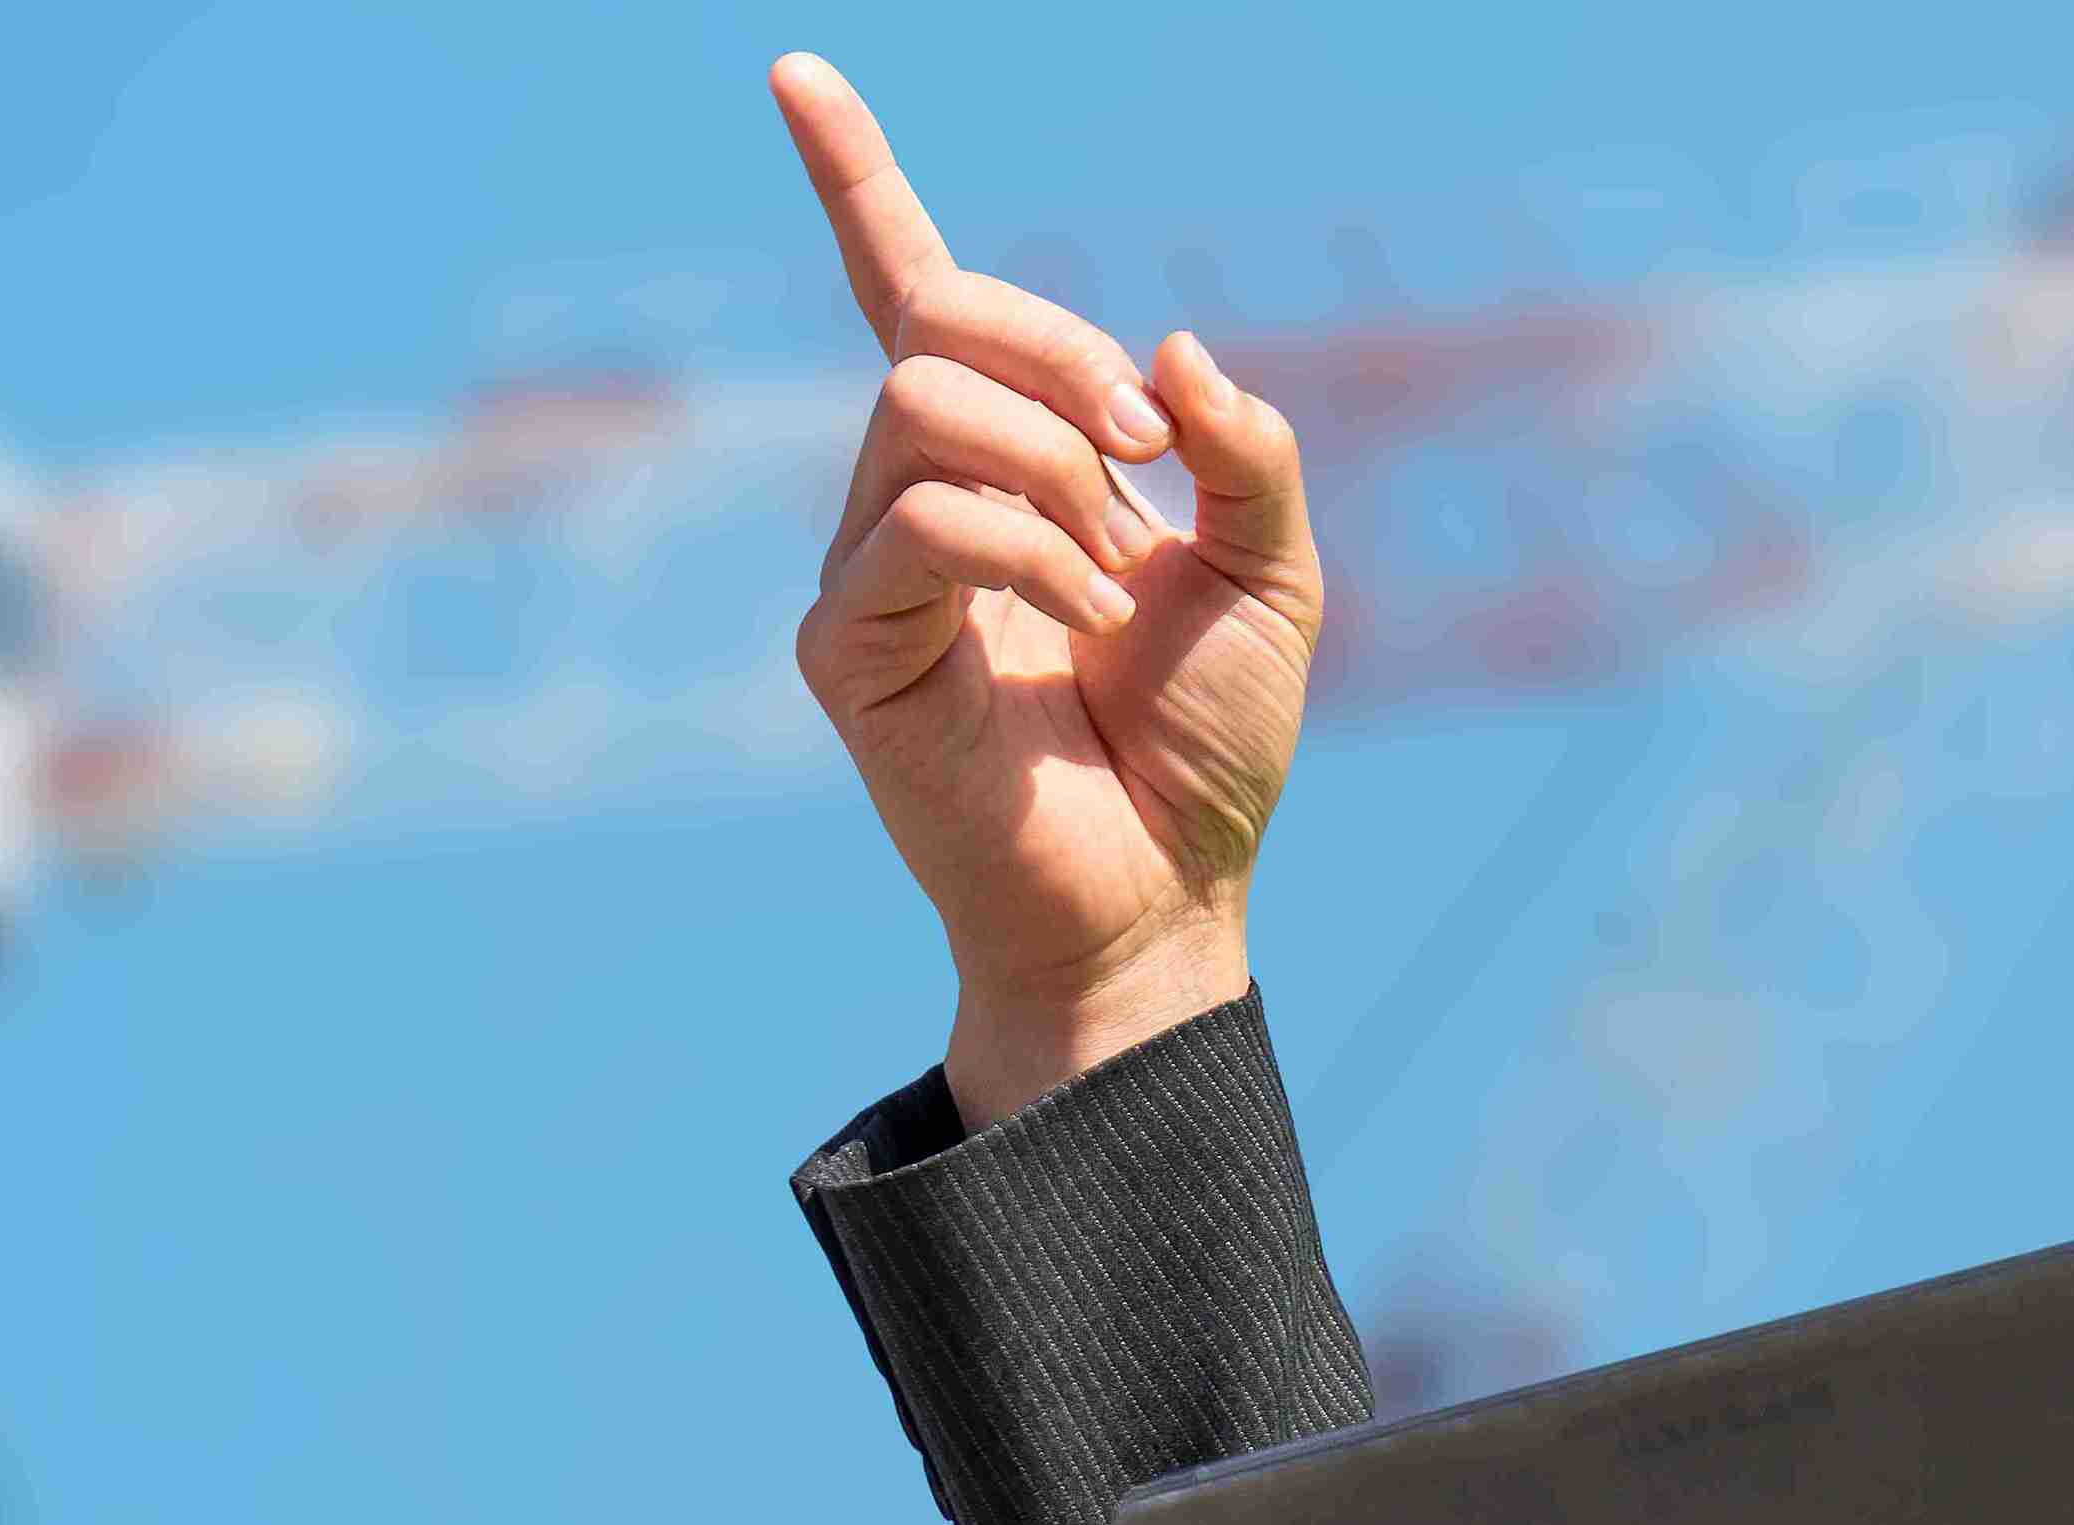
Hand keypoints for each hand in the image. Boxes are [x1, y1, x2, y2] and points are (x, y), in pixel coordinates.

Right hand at [770, 55, 1324, 1124]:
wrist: (1170, 894)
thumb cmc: (1209, 746)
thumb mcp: (1275, 571)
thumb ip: (1248, 448)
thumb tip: (1169, 350)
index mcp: (1007, 457)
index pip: (907, 286)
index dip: (853, 178)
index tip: (797, 71)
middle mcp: (917, 493)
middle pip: (933, 318)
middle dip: (1059, 355)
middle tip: (1149, 452)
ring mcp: (872, 567)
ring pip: (923, 405)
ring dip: (1052, 464)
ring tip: (1110, 570)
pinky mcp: (851, 645)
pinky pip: (918, 520)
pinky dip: (1021, 549)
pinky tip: (1076, 625)